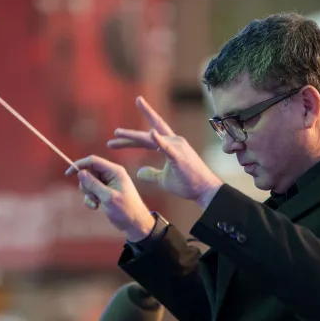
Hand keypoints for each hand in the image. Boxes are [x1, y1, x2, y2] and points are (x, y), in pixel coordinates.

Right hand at [65, 155, 154, 241]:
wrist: (135, 224)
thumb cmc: (126, 210)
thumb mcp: (108, 197)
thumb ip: (94, 184)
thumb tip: (80, 172)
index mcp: (114, 171)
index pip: (93, 161)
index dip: (79, 165)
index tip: (68, 173)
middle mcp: (111, 174)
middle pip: (89, 172)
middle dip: (86, 185)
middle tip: (93, 196)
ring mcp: (107, 183)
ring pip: (88, 183)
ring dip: (88, 194)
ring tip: (97, 203)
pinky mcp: (104, 192)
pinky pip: (91, 191)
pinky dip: (90, 199)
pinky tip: (96, 207)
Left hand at [108, 96, 223, 207]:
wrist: (204, 190)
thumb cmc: (187, 184)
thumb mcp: (163, 179)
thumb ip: (151, 174)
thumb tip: (139, 172)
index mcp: (169, 146)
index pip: (146, 139)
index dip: (132, 137)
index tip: (116, 134)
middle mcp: (173, 141)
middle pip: (146, 134)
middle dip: (130, 132)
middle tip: (115, 130)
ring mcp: (176, 146)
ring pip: (150, 138)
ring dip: (134, 136)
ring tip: (118, 133)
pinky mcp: (179, 155)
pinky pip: (166, 146)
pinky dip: (158, 140)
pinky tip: (149, 134)